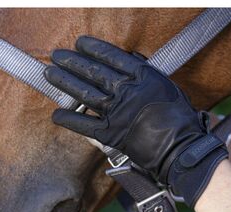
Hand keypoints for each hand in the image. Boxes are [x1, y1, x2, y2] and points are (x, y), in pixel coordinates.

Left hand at [45, 36, 227, 206]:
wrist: (180, 149)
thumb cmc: (179, 119)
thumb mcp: (167, 87)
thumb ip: (147, 74)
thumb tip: (130, 61)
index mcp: (143, 78)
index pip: (112, 58)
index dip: (93, 49)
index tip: (79, 43)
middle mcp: (127, 92)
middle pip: (94, 72)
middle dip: (72, 62)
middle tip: (57, 56)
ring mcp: (117, 112)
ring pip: (85, 93)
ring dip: (65, 82)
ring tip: (50, 73)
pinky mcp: (111, 134)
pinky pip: (85, 125)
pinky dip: (69, 119)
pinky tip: (55, 114)